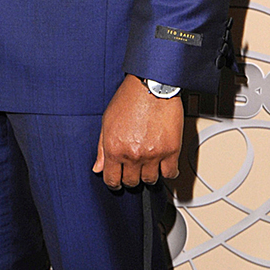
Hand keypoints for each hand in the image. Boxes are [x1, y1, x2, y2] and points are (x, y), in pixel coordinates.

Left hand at [94, 75, 182, 189]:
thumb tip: (98, 167)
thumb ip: (101, 148)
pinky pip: (170, 173)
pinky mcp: (171, 150)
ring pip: (150, 180)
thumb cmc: (129, 99)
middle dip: (131, 178)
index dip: (114, 183)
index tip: (118, 181)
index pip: (112, 180)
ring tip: (148, 166)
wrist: (151, 86)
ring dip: (148, 175)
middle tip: (133, 170)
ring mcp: (152, 155)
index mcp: (114, 149)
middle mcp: (132, 155)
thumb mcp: (107, 122)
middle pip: (131, 182)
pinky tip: (165, 166)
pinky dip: (168, 172)